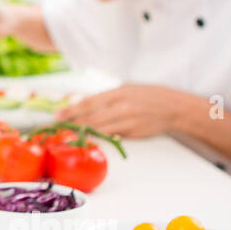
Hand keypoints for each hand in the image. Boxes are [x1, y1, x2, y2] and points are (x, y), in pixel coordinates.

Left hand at [55, 84, 198, 138]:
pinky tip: (89, 140)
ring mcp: (129, 121)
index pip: (89, 102)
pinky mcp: (134, 133)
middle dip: (72, 124)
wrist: (174, 107)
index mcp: (118, 92)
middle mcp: (123, 106)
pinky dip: (99, 139)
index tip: (57, 115)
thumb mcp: (126, 89)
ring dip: (83, 134)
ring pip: (100, 130)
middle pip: (92, 118)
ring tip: (67, 136)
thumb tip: (80, 102)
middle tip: (56, 129)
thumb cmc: (148, 96)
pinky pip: (113, 137)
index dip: (71, 110)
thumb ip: (105, 97)